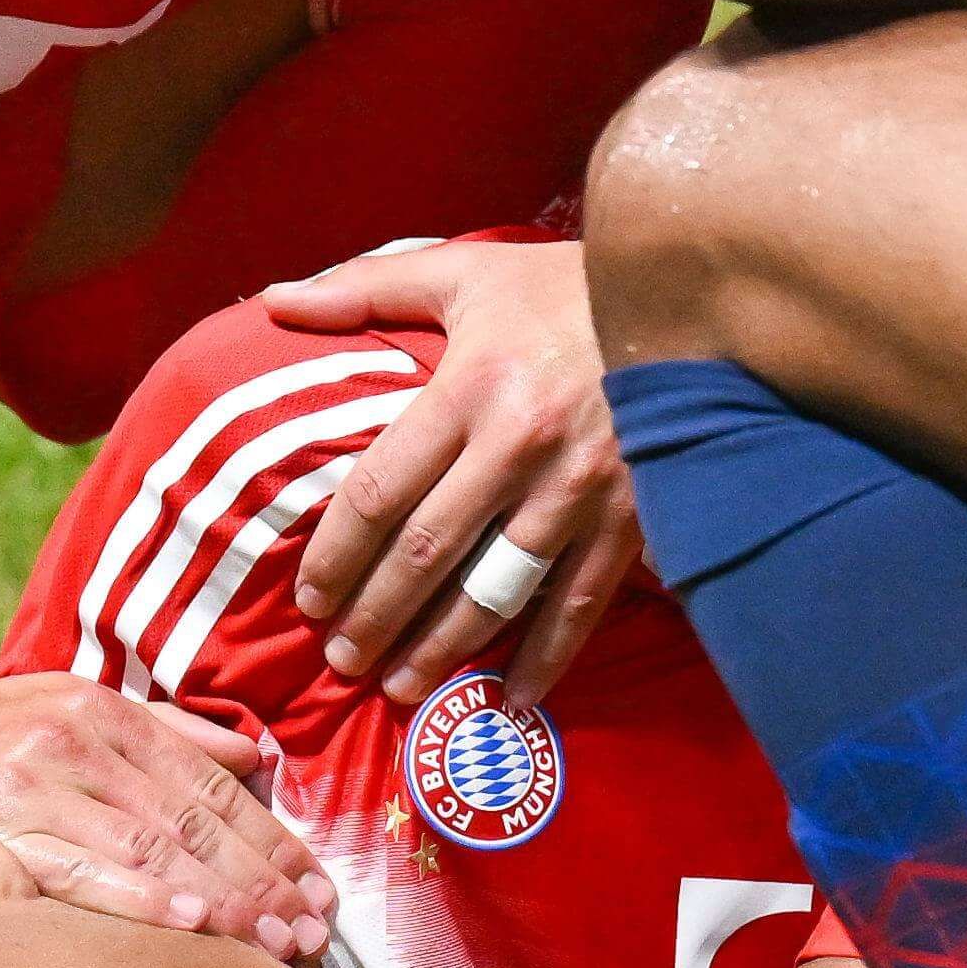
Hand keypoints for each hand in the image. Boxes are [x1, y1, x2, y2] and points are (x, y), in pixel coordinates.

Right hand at [0, 667, 333, 961]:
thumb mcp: (59, 704)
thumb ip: (161, 730)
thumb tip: (256, 758)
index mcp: (100, 715)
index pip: (208, 781)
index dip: (269, 836)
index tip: (316, 883)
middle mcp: (74, 746)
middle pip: (190, 819)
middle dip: (262, 877)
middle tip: (316, 927)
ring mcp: (32, 789)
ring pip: (150, 848)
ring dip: (222, 899)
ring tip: (276, 940)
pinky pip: (80, 873)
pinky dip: (140, 899)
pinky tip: (190, 923)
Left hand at [266, 238, 641, 706]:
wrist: (694, 297)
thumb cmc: (566, 286)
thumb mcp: (466, 271)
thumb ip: (366, 287)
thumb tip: (272, 300)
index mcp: (470, 386)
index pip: (379, 491)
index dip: (337, 555)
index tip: (310, 599)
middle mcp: (519, 445)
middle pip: (427, 552)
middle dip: (375, 616)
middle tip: (342, 660)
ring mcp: (579, 488)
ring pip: (495, 589)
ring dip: (442, 648)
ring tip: (400, 685)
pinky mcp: (632, 516)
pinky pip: (580, 602)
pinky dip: (546, 656)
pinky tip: (512, 696)